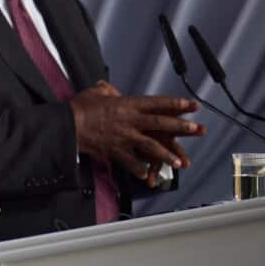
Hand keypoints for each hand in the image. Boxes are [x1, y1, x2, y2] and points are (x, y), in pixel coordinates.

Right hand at [70, 81, 205, 181]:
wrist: (67, 125)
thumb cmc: (79, 107)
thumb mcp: (94, 92)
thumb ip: (106, 90)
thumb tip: (108, 88)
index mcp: (127, 105)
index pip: (156, 103)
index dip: (176, 104)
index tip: (191, 105)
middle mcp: (129, 121)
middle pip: (160, 124)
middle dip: (181, 128)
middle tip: (197, 130)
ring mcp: (123, 137)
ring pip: (150, 146)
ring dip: (166, 155)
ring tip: (179, 163)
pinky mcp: (114, 150)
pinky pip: (130, 161)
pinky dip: (138, 169)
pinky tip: (146, 176)